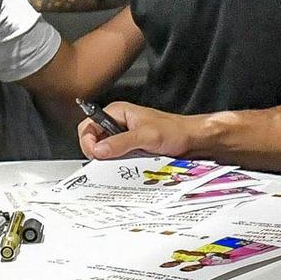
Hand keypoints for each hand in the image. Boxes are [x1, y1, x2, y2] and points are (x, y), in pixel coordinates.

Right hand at [77, 102, 194, 159]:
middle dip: (99, 153)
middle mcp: (118, 124)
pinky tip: (130, 167)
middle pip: (94, 141)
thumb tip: (99, 149)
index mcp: (117, 113)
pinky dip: (120, 165)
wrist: (192, 141)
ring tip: (124, 163)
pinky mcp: (131, 150)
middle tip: (108, 162)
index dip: (87, 141)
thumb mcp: (146, 136)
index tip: (95, 154)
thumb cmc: (175, 130)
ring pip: (106, 152)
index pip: (88, 126)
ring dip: (111, 160)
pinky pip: (118, 159)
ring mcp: (124, 138)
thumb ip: (121, 142)